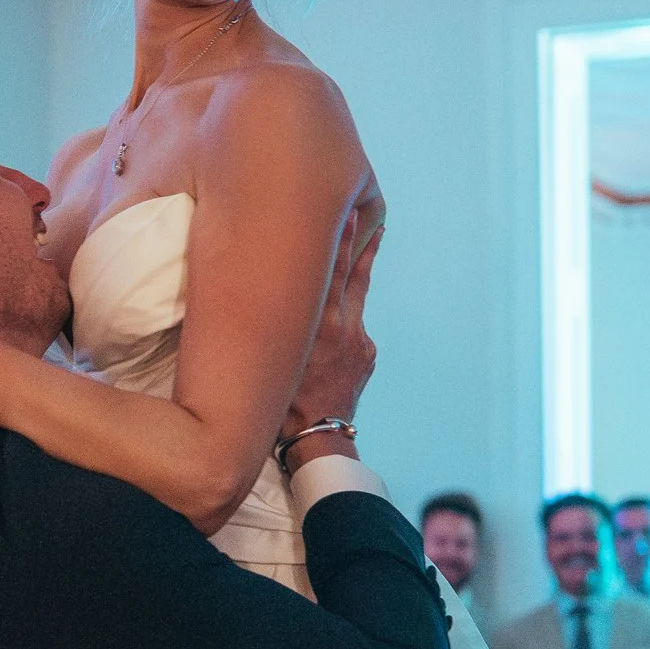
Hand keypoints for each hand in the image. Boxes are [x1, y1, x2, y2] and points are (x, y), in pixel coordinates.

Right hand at [283, 212, 381, 442]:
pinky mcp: (367, 355)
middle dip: (360, 244)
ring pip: (357, 299)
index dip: (341, 241)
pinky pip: (356, 330)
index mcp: (320, 325)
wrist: (317, 435)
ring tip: (374, 237)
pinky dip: (348, 321)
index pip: (331, 273)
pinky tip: (339, 326)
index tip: (349, 212)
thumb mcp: (276, 354)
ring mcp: (360, 341)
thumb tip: (275, 295)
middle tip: (367, 213)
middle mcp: (344, 328)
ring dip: (362, 268)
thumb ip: (280, 325)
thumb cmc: (283, 397)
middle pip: (354, 277)